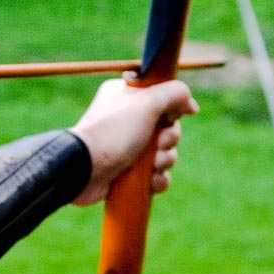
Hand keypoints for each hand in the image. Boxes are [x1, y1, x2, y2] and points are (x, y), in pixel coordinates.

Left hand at [68, 77, 199, 204]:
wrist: (84, 170)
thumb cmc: (113, 132)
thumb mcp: (146, 103)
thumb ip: (173, 93)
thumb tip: (189, 100)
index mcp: (127, 96)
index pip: (163, 97)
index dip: (176, 107)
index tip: (186, 113)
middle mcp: (128, 120)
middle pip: (168, 127)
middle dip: (170, 138)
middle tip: (159, 143)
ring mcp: (127, 147)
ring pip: (165, 153)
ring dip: (165, 160)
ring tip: (151, 165)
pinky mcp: (128, 172)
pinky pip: (156, 175)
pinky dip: (157, 179)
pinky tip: (150, 181)